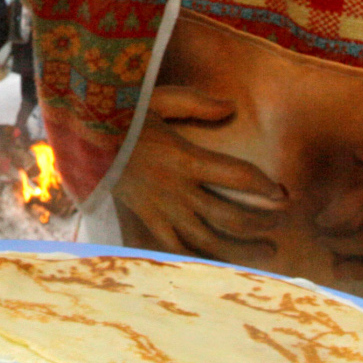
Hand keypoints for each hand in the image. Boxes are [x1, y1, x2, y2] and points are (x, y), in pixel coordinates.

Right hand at [115, 87, 288, 257]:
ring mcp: (161, 209)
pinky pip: (176, 248)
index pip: (237, 176)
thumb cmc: (120, 114)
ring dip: (242, 249)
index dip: (265, 187)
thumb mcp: (157, 99)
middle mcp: (176, 189)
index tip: (283, 194)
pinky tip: (223, 262)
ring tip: (268, 251)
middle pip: (229, 216)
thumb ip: (196, 103)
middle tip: (280, 223)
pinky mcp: (147, 219)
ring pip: (208, 240)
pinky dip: (202, 258)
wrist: (79, 139)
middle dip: (261, 222)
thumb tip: (232, 107)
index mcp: (184, 158)